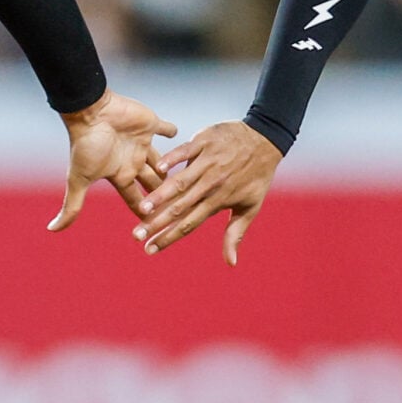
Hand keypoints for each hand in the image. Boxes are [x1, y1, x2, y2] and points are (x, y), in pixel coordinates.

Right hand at [50, 90, 175, 230]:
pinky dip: (172, 132)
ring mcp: (141, 142)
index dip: (147, 213)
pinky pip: (166, 128)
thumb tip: (52, 230)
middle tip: (179, 208)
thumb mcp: (79, 180)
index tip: (157, 227)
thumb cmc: (85, 146)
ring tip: (187, 177)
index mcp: (120, 174)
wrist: (90, 112)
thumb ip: (72, 206)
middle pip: (153, 183)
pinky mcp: (149, 124)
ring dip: (172, 167)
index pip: (137, 199)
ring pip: (163, 160)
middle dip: (164, 195)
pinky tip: (179, 134)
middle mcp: (132, 160)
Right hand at [134, 120, 281, 263]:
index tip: (149, 250)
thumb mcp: (250, 207)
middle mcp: (211, 184)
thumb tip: (231, 264)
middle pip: (179, 207)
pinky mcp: (204, 141)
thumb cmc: (256, 176)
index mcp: (218, 201)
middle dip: (156, 223)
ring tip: (142, 209)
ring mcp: (207, 162)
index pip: (188, 224)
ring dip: (160, 196)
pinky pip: (185, 151)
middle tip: (135, 236)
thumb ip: (235, 234)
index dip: (168, 238)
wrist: (265, 139)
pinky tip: (158, 169)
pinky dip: (172, 159)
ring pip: (180, 182)